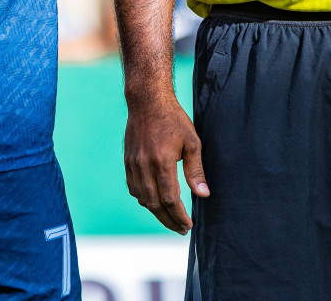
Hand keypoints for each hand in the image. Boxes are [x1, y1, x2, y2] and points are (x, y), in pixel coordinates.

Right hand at [123, 94, 207, 233]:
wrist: (147, 101)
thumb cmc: (173, 119)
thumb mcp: (192, 142)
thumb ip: (196, 171)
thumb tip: (203, 194)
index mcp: (162, 162)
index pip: (170, 200)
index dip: (179, 216)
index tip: (188, 225)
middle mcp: (145, 166)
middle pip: (155, 204)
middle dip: (169, 220)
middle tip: (181, 228)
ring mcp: (134, 164)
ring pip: (142, 198)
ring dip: (155, 212)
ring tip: (169, 218)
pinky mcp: (128, 161)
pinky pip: (133, 187)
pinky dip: (143, 199)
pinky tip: (153, 201)